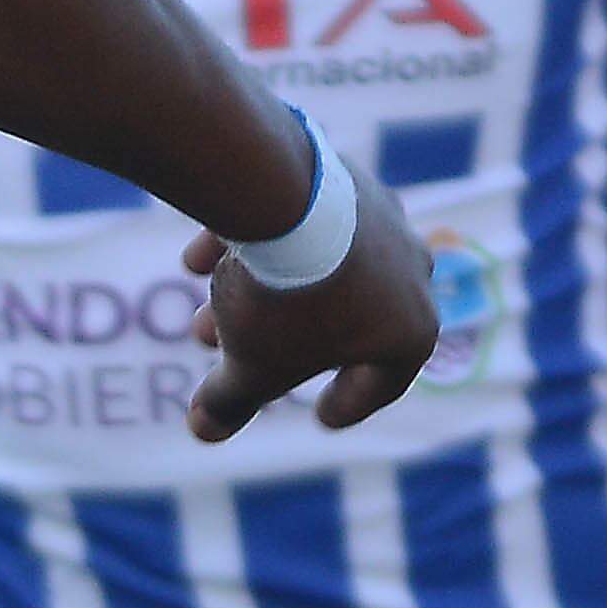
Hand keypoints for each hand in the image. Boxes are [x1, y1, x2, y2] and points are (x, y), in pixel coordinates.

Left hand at [177, 160, 437, 442]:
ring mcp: (380, 219)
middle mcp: (411, 272)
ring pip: (316, 268)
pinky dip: (251, 244)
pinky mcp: (342, 176)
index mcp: (411, 329)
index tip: (322, 416)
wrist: (281, 196)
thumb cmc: (285, 299)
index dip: (350, 402)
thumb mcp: (252, 364)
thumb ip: (232, 401)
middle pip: (339, 319)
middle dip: (278, 344)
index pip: (385, 381)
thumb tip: (205, 431)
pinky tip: (195, 257)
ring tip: (202, 317)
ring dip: (261, 296)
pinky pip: (298, 221)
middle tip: (232, 359)